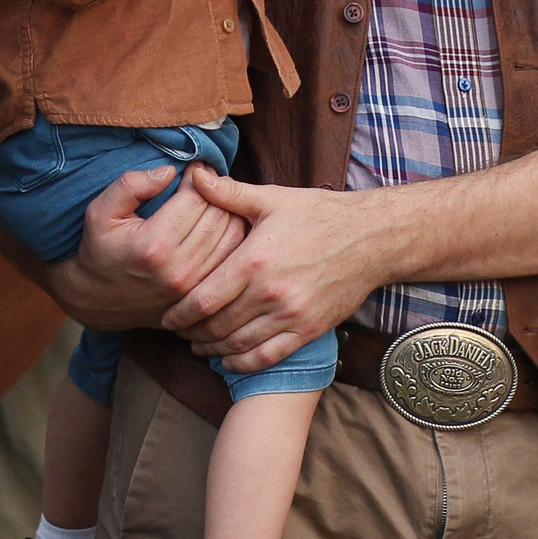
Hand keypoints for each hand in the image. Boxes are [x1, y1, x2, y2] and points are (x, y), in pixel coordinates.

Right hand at [40, 164, 248, 331]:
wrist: (100, 300)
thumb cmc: (100, 250)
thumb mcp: (100, 211)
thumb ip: (130, 185)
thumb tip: (169, 171)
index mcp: (154, 245)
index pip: (196, 198)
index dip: (199, 176)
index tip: (195, 168)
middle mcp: (179, 268)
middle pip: (218, 215)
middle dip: (216, 191)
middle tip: (207, 180)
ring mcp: (195, 285)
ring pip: (232, 234)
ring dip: (228, 211)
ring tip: (214, 199)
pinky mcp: (203, 293)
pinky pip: (233, 255)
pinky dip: (233, 234)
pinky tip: (218, 222)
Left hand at [164, 166, 387, 372]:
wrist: (371, 239)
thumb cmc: (319, 214)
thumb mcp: (272, 198)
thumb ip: (228, 193)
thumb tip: (194, 174)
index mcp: (254, 259)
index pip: (204, 297)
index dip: (179, 312)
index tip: (166, 315)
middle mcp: (270, 293)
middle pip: (217, 326)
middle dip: (192, 332)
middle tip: (177, 332)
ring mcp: (291, 315)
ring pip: (239, 345)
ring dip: (213, 350)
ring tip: (198, 346)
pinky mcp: (309, 330)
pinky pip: (269, 357)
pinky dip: (244, 364)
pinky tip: (230, 361)